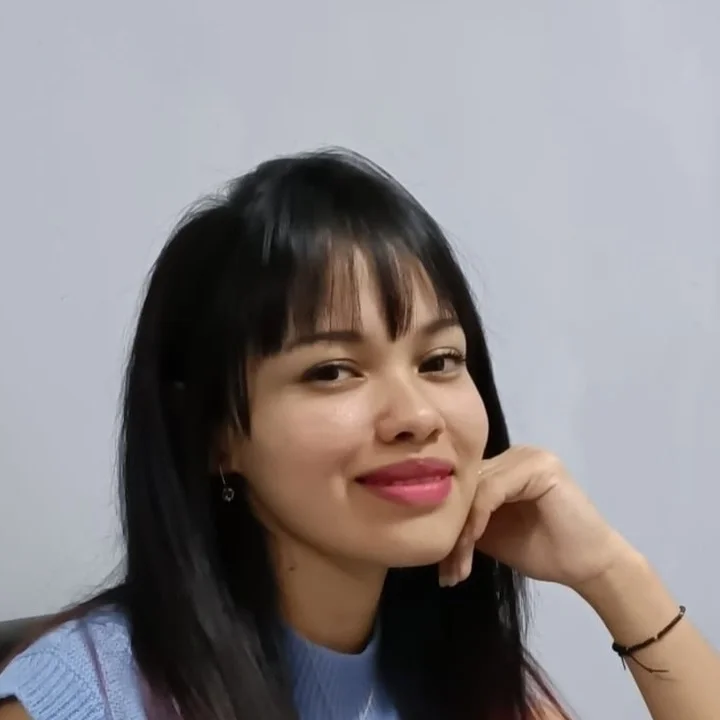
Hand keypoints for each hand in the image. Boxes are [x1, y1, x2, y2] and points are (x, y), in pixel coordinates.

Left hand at [439, 446, 632, 588]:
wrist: (589, 567)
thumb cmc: (545, 551)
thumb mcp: (492, 534)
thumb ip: (466, 521)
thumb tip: (425, 526)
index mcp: (502, 466)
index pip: (462, 487)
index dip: (446, 522)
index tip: (439, 564)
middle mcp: (513, 454)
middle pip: (465, 487)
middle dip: (452, 532)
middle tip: (445, 571)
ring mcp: (527, 456)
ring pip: (475, 490)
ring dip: (462, 532)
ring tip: (456, 568)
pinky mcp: (538, 466)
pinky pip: (492, 491)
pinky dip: (477, 519)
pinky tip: (472, 544)